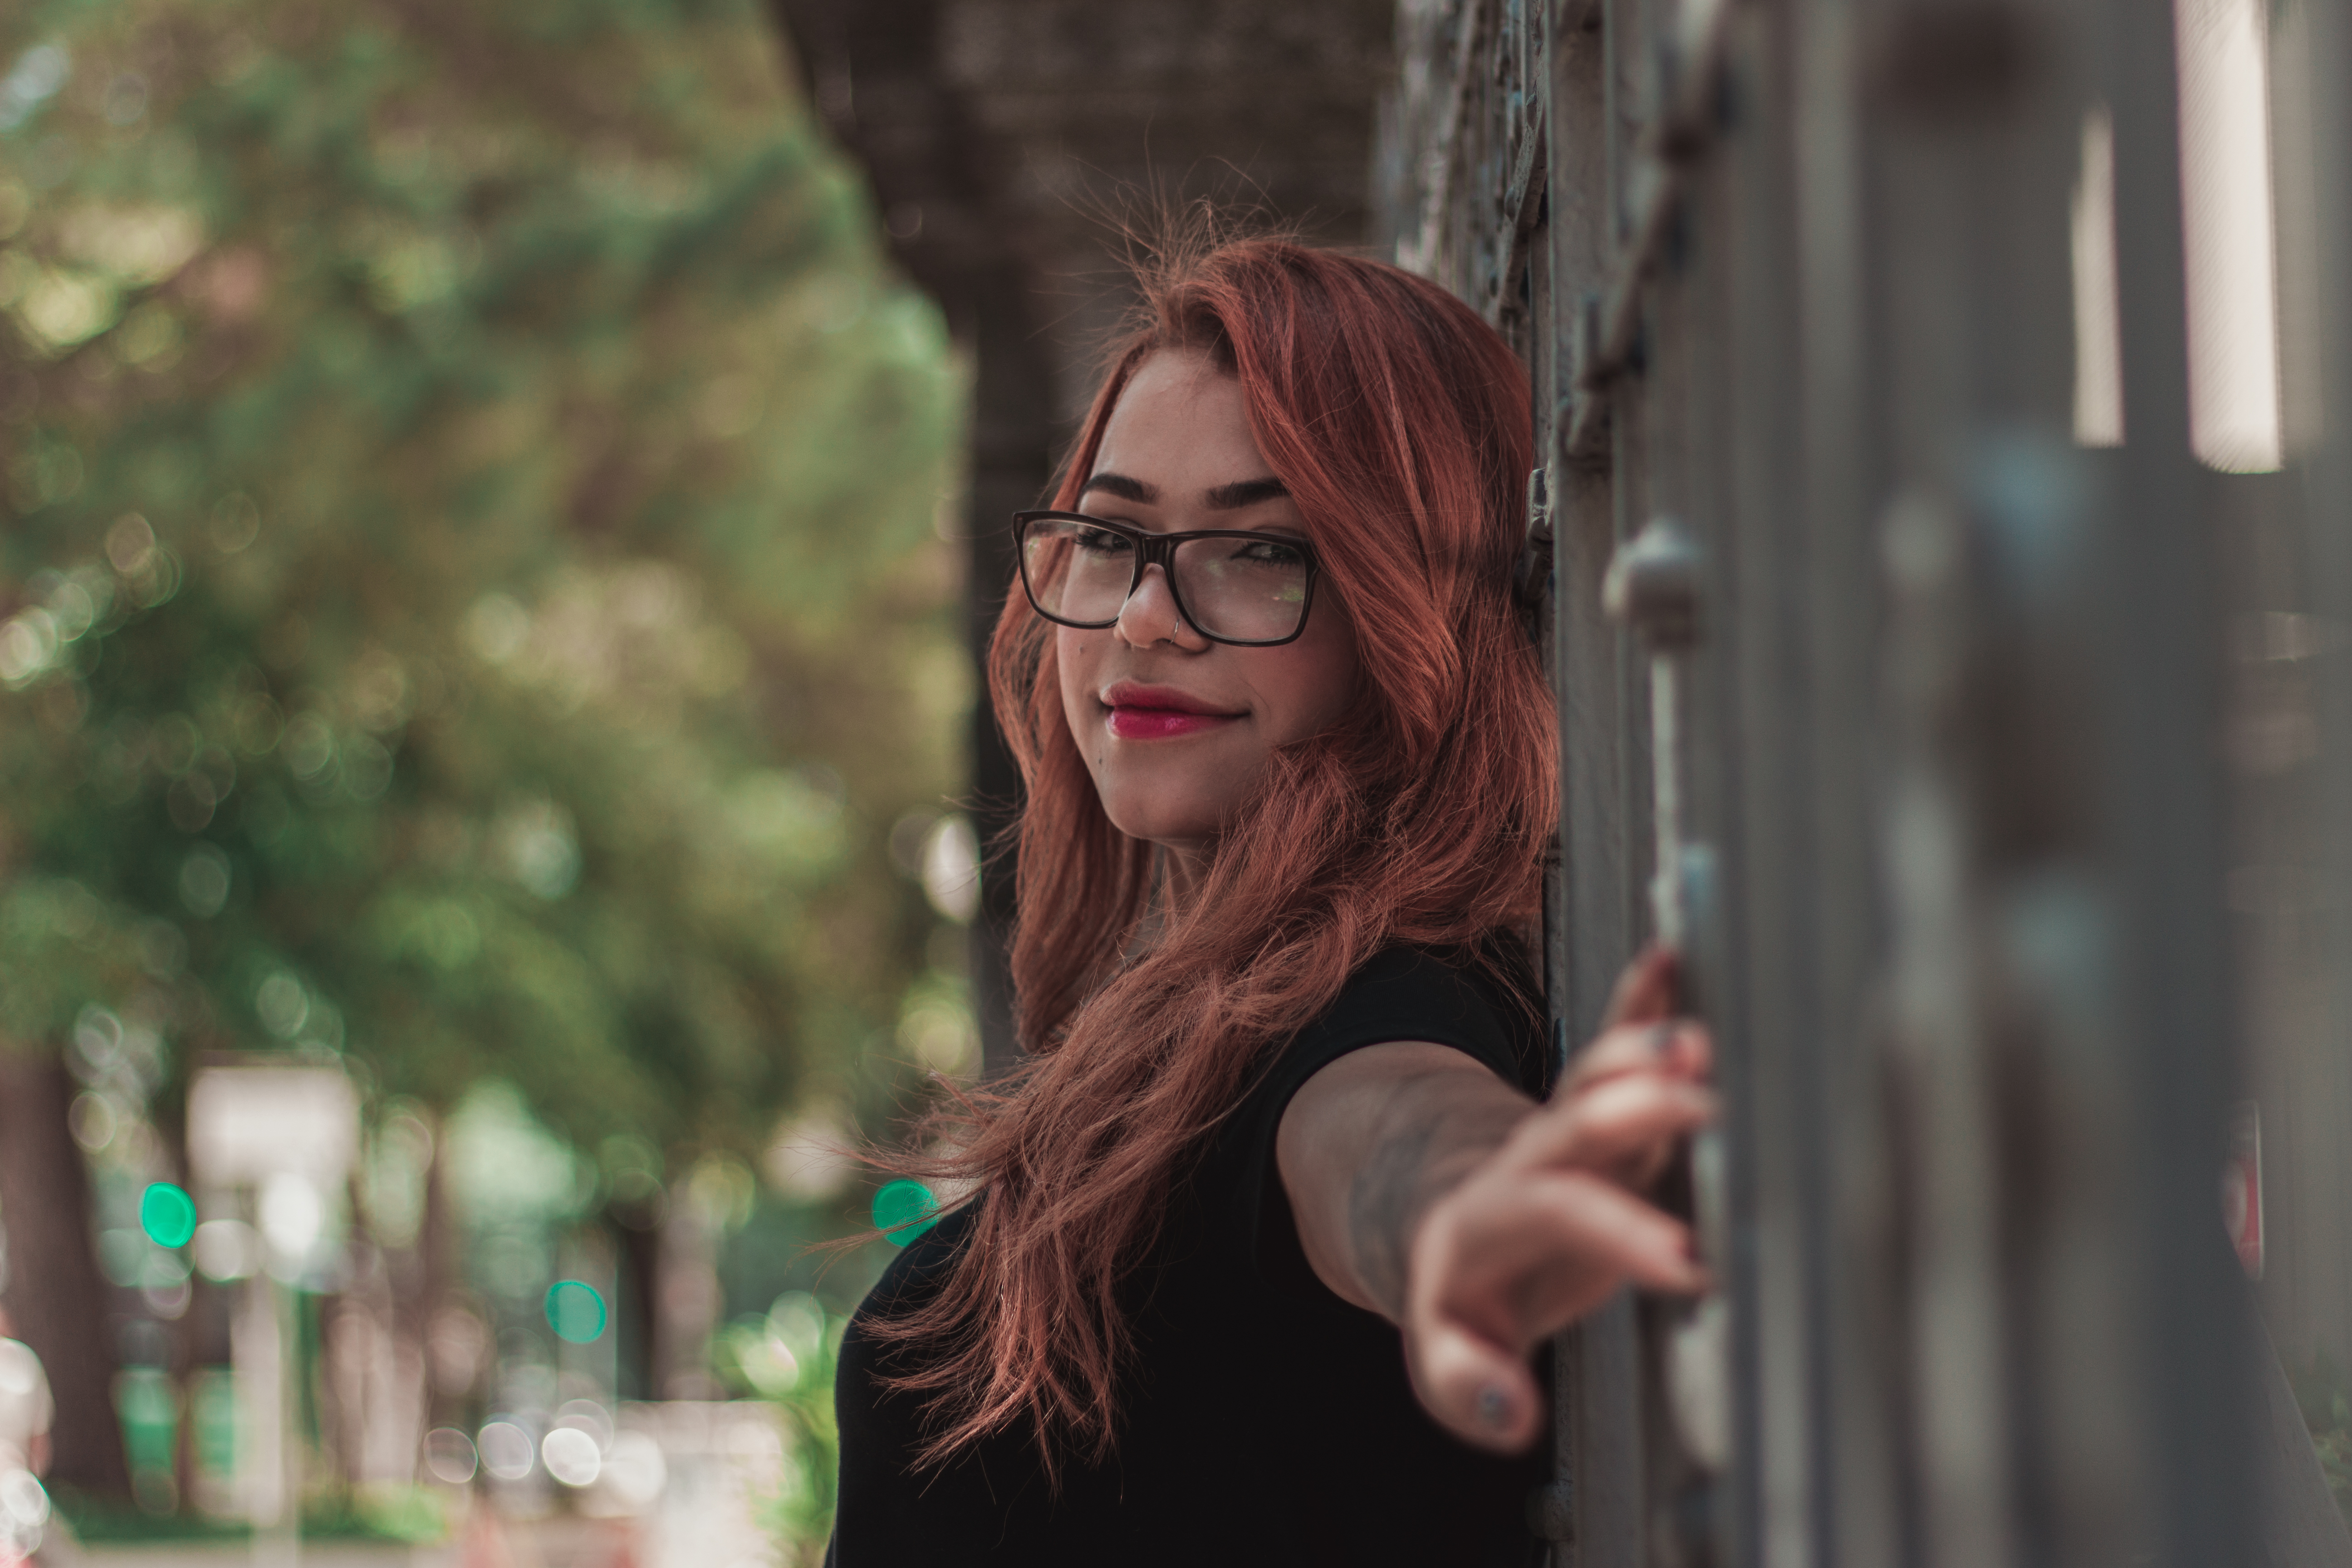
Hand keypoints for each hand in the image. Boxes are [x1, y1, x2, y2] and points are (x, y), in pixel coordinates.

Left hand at [1401, 947, 1714, 1451]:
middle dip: (1636, 1113)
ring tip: (1700, 1038)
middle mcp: (1530, 1158)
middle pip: (1575, 1124)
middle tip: (1706, 1111)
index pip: (1557, 1213)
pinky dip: (1643, 999)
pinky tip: (1672, 953)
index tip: (1692, 1265)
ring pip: (1599, 1075)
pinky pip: (1615, 1040)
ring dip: (1645, 1049)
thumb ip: (1467, 1386)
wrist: (1451, 1233)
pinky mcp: (1597, 1104)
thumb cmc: (1466, 1304)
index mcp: (1491, 1219)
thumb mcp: (1449, 1357)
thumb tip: (1508, 1414)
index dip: (1619, 1234)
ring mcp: (1567, 1124)